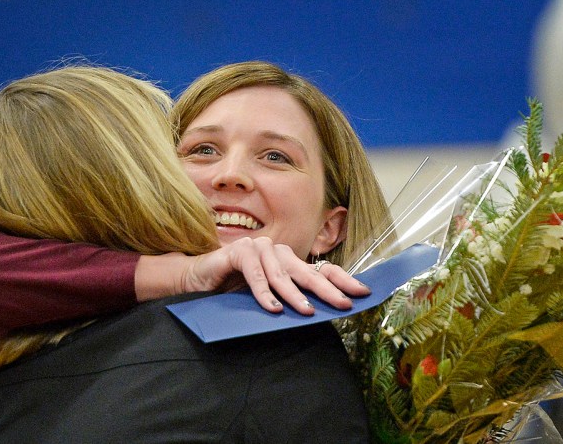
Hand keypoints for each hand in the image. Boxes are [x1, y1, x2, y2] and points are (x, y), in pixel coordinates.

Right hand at [179, 237, 370, 314]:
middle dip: (326, 290)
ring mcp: (258, 248)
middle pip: (306, 272)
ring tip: (307, 312)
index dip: (342, 280)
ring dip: (294, 295)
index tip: (363, 293)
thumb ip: (290, 299)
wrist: (199, 280)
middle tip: (343, 304)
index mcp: (288, 262)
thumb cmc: (235, 291)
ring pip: (280, 274)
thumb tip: (321, 314)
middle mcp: (277, 252)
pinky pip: (254, 274)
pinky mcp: (239, 252)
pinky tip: (273, 308)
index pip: (320, 269)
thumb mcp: (269, 298)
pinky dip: (263, 293)